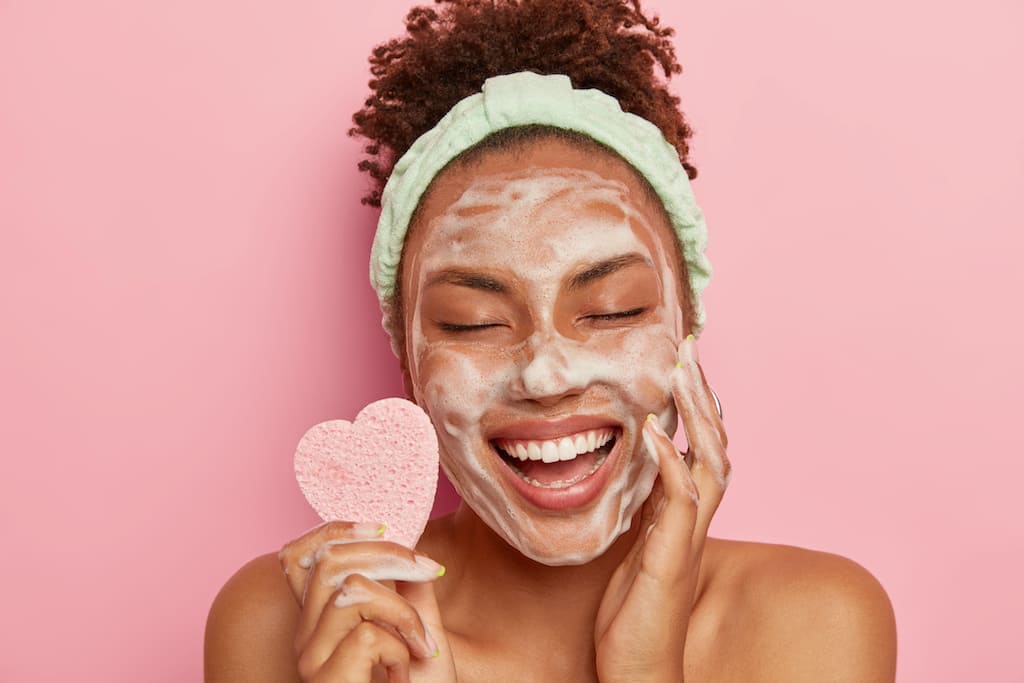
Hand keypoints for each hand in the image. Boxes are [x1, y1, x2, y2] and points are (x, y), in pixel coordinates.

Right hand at [278, 522, 457, 682]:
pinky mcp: (325, 678)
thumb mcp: (418, 633)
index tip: (384, 526)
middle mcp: (306, 638)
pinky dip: (400, 648)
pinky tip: (405, 673)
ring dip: (403, 612)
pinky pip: (367, 633)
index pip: (301, 557)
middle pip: (331, 562)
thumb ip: (409, 591)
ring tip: (420, 646)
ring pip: (353, 591)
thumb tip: (408, 543)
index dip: (338, 530)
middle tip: (430, 572)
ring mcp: (311, 659)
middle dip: (389, 555)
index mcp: (320, 621)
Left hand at [594, 335, 729, 682]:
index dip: (696, 406)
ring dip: (696, 416)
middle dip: (702, 395)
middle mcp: (693, 520)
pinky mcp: (673, 556)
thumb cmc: (633, 615)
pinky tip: (653, 429)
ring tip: (680, 372)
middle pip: (714, 444)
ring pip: (709, 462)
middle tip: (689, 349)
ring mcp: (687, 536)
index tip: (681, 363)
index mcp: (683, 515)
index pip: (699, 447)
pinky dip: (668, 460)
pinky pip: (679, 498)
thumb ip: (642, 512)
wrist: (639, 671)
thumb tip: (634, 477)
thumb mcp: (633, 550)